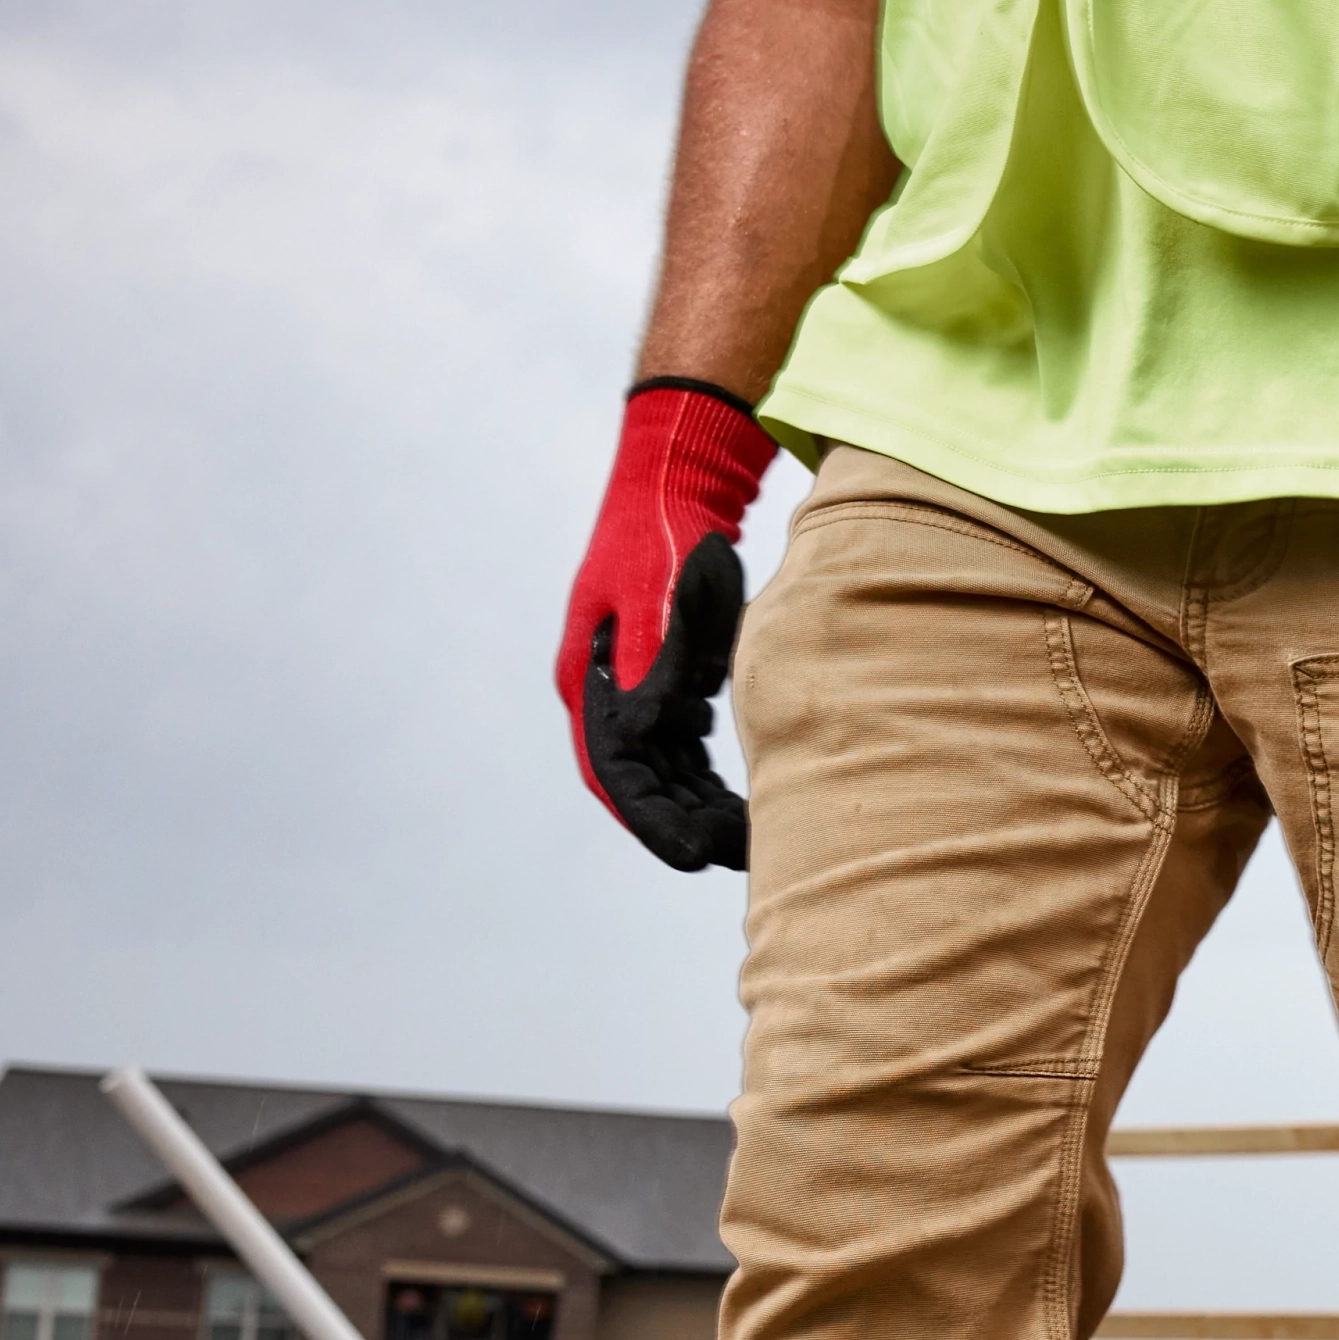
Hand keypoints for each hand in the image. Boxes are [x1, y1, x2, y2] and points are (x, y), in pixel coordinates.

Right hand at [556, 379, 775, 870]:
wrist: (675, 479)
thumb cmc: (666, 533)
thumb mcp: (660, 595)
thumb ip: (656, 661)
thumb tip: (654, 731)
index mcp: (591, 678)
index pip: (615, 772)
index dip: (652, 821)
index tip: (692, 858)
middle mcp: (604, 690)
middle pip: (641, 780)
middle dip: (683, 824)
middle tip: (736, 860)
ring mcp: (632, 684)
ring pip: (663, 767)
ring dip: (699, 806)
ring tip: (748, 843)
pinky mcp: (664, 676)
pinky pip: (681, 745)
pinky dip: (706, 775)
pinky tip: (739, 801)